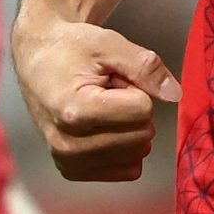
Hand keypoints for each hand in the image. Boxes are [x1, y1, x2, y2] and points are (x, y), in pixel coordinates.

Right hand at [12, 10, 181, 181]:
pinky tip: (100, 127)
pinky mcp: (73, 171)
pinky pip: (128, 170)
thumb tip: (175, 94)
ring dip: (127, 127)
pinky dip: (124, 146)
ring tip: (100, 106)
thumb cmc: (71, 49)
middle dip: (133, 108)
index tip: (111, 79)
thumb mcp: (109, 43)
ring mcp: (69, 161)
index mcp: (74, 111)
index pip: (142, 110)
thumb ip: (145, 66)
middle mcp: (67, 143)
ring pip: (137, 154)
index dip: (135, 88)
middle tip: (106, 92)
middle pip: (142, 135)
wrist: (38, 61)